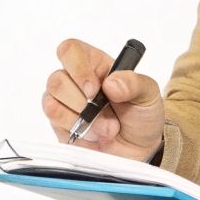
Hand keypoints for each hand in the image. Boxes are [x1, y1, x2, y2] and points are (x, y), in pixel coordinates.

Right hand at [41, 38, 163, 161]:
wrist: (140, 148)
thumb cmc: (141, 115)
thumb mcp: (148, 94)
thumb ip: (134, 83)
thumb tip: (110, 83)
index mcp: (94, 63)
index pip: (70, 50)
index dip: (77, 67)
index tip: (95, 89)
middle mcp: (74, 79)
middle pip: (56, 79)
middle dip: (82, 102)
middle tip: (106, 113)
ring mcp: (64, 102)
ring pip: (52, 101)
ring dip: (83, 119)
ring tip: (107, 128)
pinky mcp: (60, 124)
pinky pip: (55, 122)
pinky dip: (78, 129)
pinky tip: (95, 134)